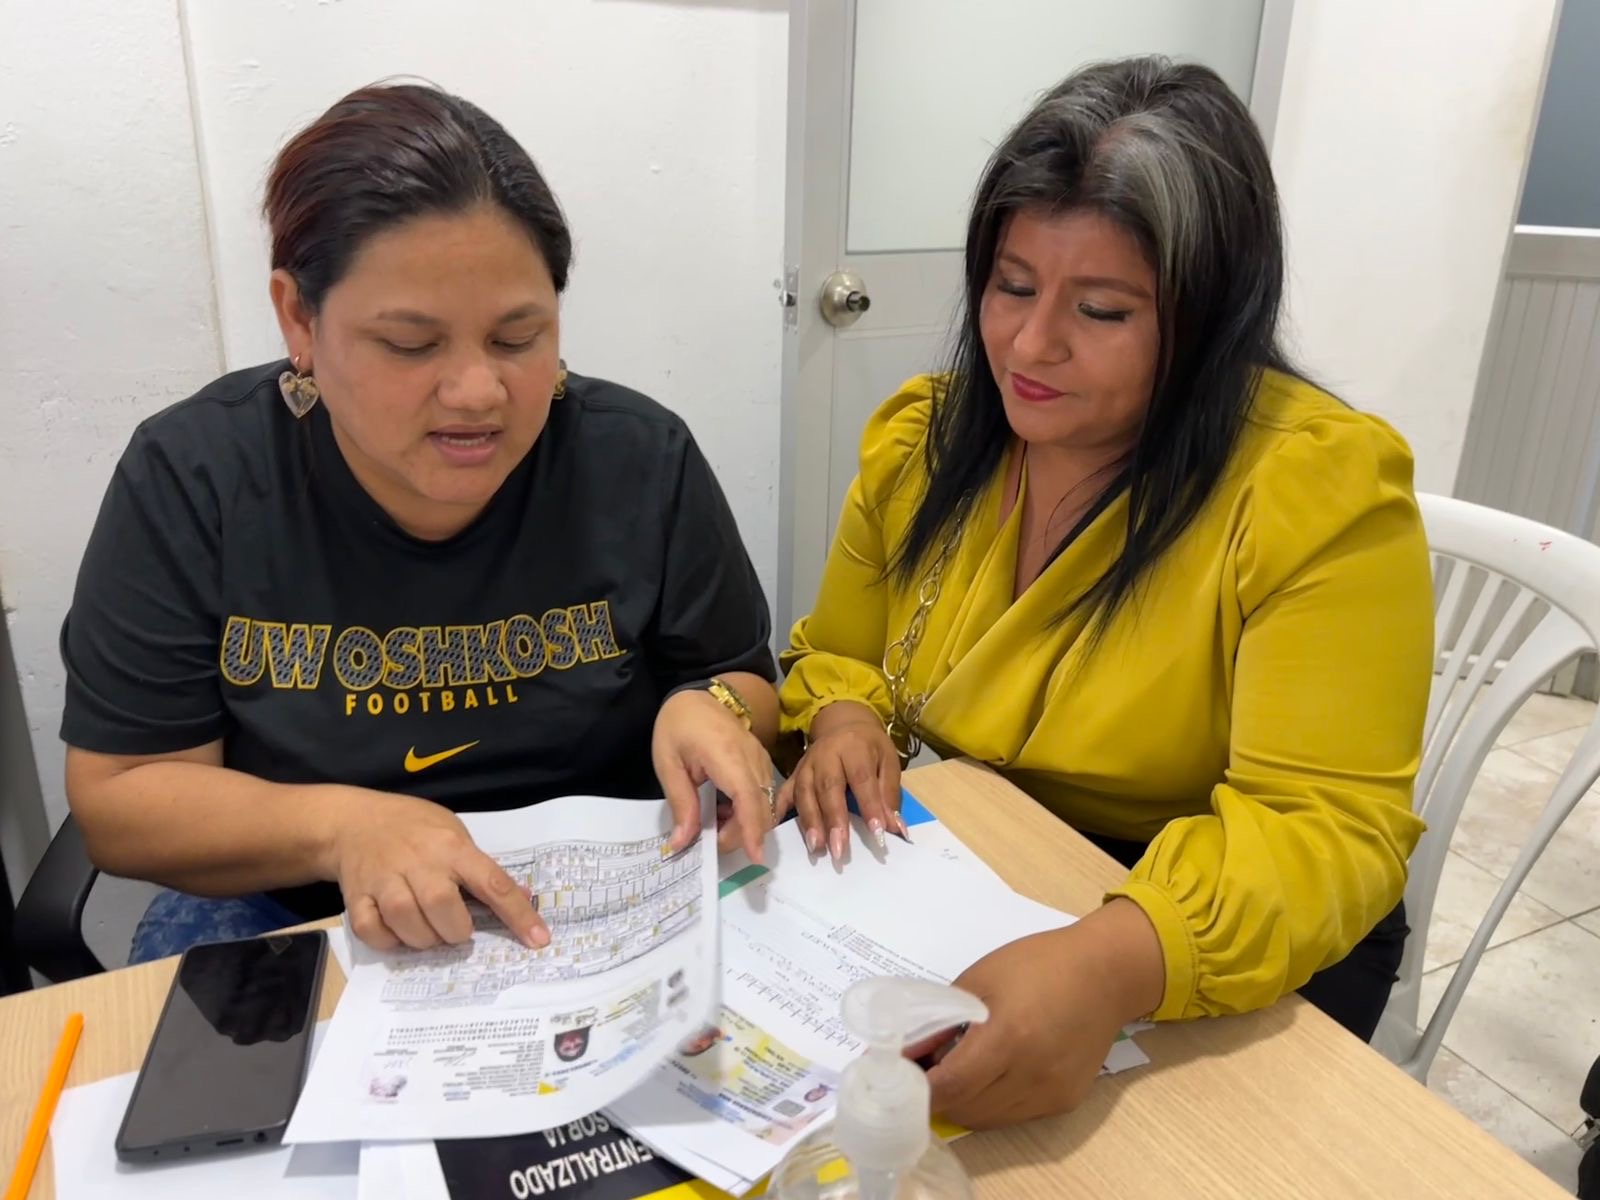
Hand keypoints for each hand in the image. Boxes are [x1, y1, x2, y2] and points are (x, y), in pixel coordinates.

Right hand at [323, 788, 548, 952]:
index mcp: (452, 847)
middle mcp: (419, 862)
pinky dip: (389, 941)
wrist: (355, 820)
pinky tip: (399, 933)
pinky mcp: (357, 896)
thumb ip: (480, 867)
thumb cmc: (415, 827)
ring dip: (425, 939)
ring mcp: (384, 878)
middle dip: (457, 931)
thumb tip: (521, 899)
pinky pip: (373, 931)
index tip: (539, 940)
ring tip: (430, 931)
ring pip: (408, 923)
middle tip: (457, 930)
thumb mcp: (454, 833)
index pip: (493, 883)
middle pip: (443, 908)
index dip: (518, 915)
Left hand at [653, 688, 777, 861]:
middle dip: (740, 835)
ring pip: (765, 805)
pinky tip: (724, 811)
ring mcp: (761, 760)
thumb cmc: (678, 726)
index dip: (752, 829)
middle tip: (709, 843)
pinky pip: (763, 796)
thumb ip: (680, 804)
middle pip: (760, 808)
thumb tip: (682, 843)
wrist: (698, 697)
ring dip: (744, 825)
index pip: (748, 797)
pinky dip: (748, 812)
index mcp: (727, 755)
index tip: (755, 857)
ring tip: (714, 825)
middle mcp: (752, 759)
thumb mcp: (668, 764)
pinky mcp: (762, 763)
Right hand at [777, 701, 903, 862]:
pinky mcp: (793, 774)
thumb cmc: (870, 747)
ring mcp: (806, 765)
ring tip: (817, 847)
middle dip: (833, 820)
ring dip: (810, 822)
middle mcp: (826, 754)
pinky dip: (779, 812)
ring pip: (805, 793)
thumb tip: (895, 828)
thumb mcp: (888, 761)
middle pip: (828, 787)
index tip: (877, 834)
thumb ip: (889, 794)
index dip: (869, 806)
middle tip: (839, 850)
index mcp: (854, 747)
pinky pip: (784, 793)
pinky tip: (778, 832)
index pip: (862, 778)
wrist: (843, 724)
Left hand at [923, 900, 1164, 1127]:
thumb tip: (909, 1054)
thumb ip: (941, 1021)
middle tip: (922, 1072)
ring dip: (963, 1103)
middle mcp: (1032, 1074)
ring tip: (953, 1072)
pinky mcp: (1064, 1101)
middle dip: (937, 1096)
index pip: (950, 1086)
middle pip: (966, 1109)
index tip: (899, 1078)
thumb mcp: (980, 980)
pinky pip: (1014, 1115)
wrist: (1105, 973)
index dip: (919, 1090)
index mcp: (1009, 1037)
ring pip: (988, 1119)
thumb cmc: (1038, 964)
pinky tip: (989, 1075)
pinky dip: (991, 1103)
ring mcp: (1051, 1093)